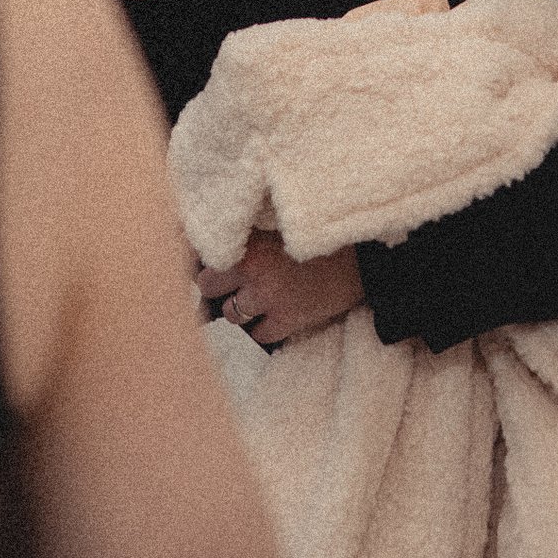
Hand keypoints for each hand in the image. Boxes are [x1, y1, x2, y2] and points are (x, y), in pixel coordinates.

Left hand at [195, 229, 362, 346]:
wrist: (364, 258)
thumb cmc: (319, 235)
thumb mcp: (277, 222)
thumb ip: (244, 229)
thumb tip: (193, 234)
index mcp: (249, 238)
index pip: (200, 251)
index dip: (198, 256)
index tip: (199, 260)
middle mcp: (253, 269)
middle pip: (206, 286)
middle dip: (216, 284)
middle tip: (230, 280)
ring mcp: (269, 298)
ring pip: (230, 314)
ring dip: (238, 308)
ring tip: (256, 297)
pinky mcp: (288, 320)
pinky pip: (257, 335)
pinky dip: (261, 328)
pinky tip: (272, 315)